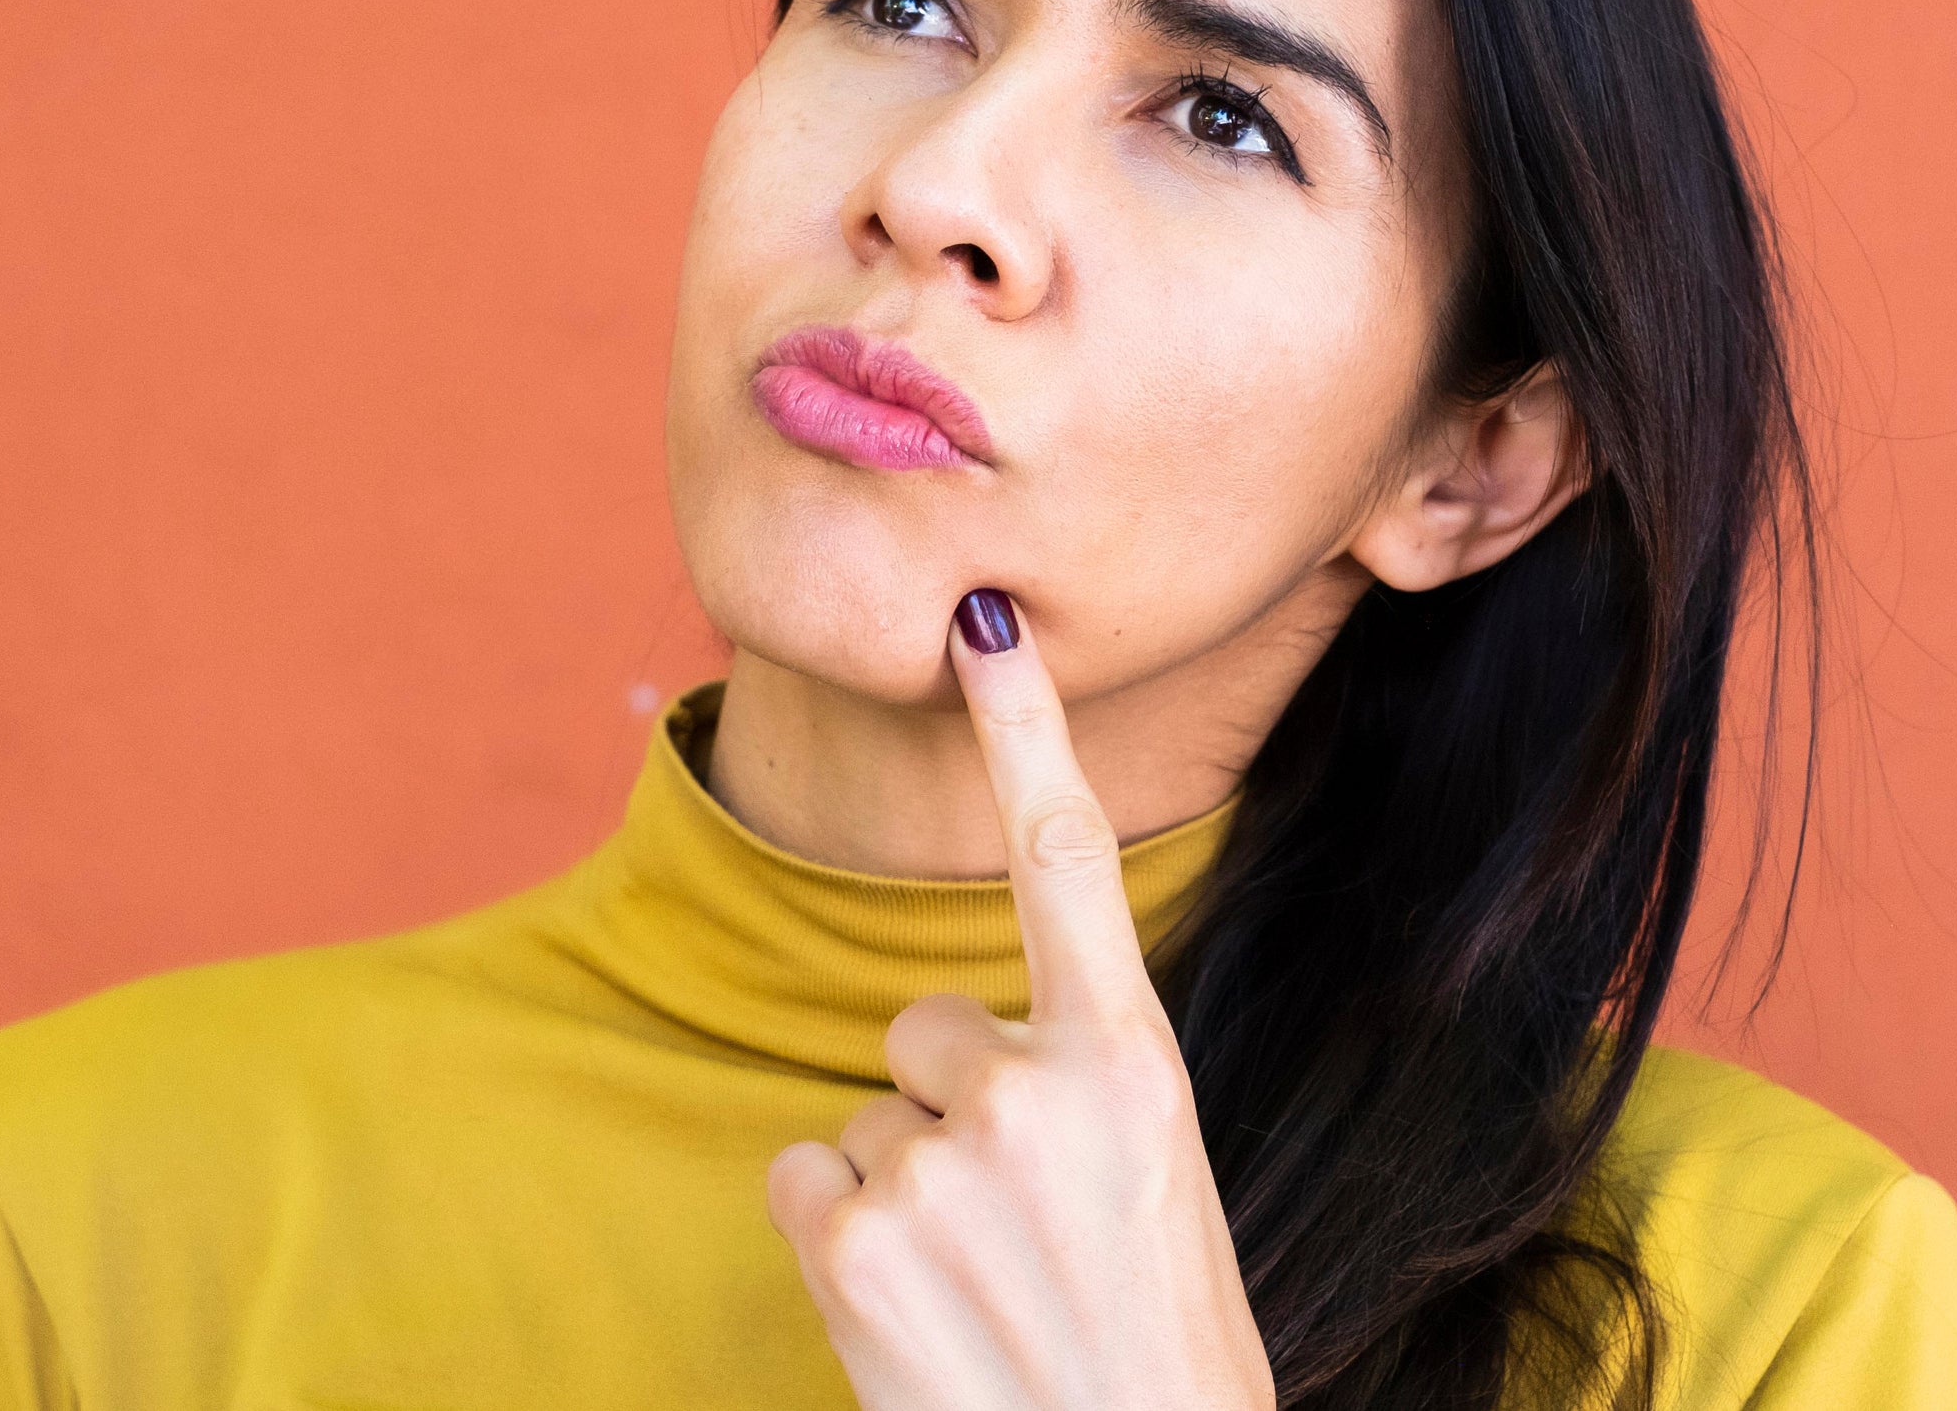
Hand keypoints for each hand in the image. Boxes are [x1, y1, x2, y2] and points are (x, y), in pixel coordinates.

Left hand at [765, 588, 1276, 1410]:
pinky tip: (912, 1308)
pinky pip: (804, 1174)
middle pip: (924, 1025)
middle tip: (1020, 1226)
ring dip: (902, 1188)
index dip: (1023, 726)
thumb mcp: (1152, 1184)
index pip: (1069, 860)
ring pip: (867, 1115)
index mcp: (1135, 1065)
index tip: (984, 618)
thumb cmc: (1152, 1341)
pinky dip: (839, 1238)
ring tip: (979, 1286)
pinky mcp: (852, 1238)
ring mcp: (938, 1163)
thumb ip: (1072, 1089)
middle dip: (949, 1107)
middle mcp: (1037, 1091)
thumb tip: (949, 1052)